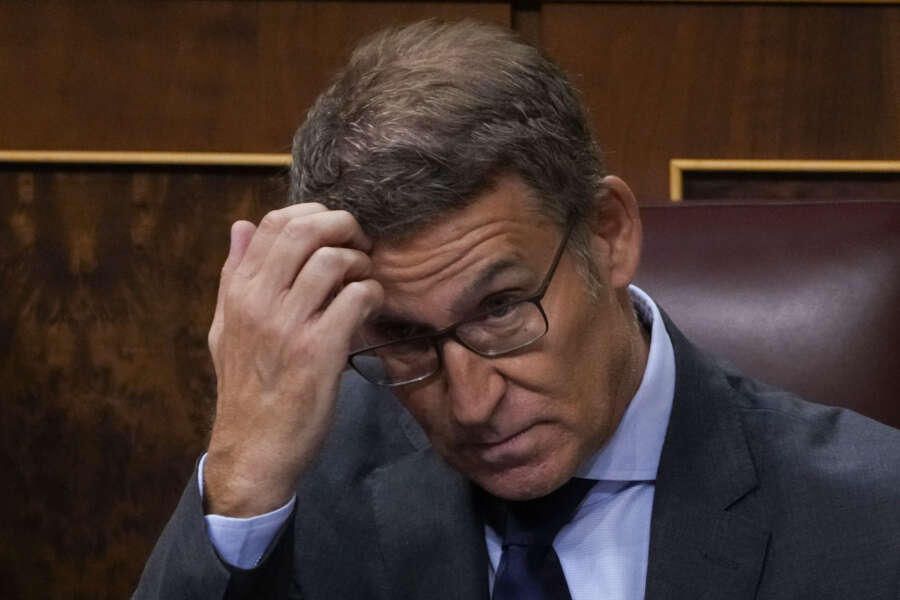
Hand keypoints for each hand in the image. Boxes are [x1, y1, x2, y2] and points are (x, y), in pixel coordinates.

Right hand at [203, 204, 382, 516]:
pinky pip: (356, 298)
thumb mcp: (226, 327)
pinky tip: (371, 306)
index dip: (314, 215)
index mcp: (239, 292)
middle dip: (343, 226)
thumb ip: (234, 274)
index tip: (334, 231)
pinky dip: (372, 294)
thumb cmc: (245, 388)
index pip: (274, 223)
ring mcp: (288, 325)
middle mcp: (259, 301)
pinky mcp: (319, 351)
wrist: (254, 449)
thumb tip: (241, 225)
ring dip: (360, 263)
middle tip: (359, 244)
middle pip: (305, 231)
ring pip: (333, 260)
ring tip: (364, 280)